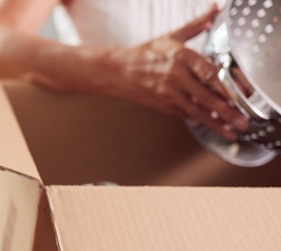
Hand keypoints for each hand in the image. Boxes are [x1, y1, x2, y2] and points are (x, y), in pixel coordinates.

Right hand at [105, 5, 249, 139]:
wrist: (117, 71)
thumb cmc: (144, 54)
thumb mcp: (171, 37)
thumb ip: (196, 25)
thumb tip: (213, 11)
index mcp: (180, 57)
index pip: (209, 73)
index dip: (226, 86)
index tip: (240, 95)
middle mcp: (175, 76)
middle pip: (206, 96)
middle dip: (226, 111)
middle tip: (241, 120)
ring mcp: (168, 93)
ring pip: (197, 111)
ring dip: (216, 123)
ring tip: (230, 130)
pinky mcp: (163, 105)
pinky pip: (185, 114)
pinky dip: (200, 120)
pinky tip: (213, 125)